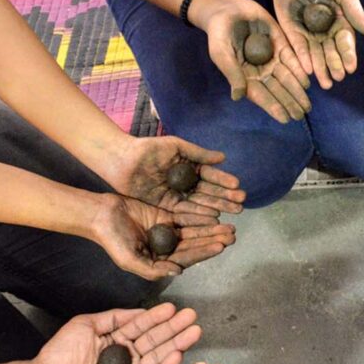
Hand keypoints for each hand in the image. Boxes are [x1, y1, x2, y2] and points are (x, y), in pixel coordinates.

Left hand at [32, 303, 225, 363]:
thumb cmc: (59, 354)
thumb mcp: (85, 325)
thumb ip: (114, 317)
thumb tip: (139, 311)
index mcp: (117, 341)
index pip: (142, 327)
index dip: (158, 318)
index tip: (174, 309)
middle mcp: (126, 357)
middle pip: (155, 342)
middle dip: (175, 329)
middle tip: (192, 317)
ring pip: (158, 359)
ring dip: (177, 345)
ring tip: (193, 332)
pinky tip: (177, 354)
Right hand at [90, 195, 235, 279]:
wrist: (100, 215)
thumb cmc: (112, 240)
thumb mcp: (129, 259)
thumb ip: (153, 269)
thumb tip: (179, 271)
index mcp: (159, 261)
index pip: (186, 258)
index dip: (204, 252)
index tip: (221, 246)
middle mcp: (166, 248)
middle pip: (194, 244)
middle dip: (213, 240)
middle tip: (232, 235)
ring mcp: (166, 231)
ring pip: (194, 230)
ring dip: (211, 229)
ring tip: (230, 226)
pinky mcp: (165, 215)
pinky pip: (186, 215)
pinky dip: (200, 215)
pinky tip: (215, 214)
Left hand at [104, 136, 245, 217]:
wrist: (122, 160)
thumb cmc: (148, 149)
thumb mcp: (176, 147)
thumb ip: (198, 154)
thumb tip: (223, 158)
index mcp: (189, 167)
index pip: (210, 176)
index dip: (224, 181)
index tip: (238, 186)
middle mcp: (185, 183)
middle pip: (208, 192)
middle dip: (225, 198)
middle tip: (241, 204)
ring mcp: (176, 195)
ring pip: (200, 203)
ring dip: (217, 207)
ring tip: (233, 212)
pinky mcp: (166, 205)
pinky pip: (185, 211)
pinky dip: (199, 214)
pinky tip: (214, 217)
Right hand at [189, 0, 311, 123]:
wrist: (226, 9)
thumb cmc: (218, 33)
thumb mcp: (221, 53)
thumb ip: (232, 73)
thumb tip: (238, 97)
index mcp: (245, 77)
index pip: (261, 95)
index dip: (274, 107)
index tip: (286, 119)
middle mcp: (260, 71)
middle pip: (278, 90)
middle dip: (290, 103)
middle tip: (302, 115)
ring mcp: (271, 58)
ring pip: (287, 77)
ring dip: (297, 92)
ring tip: (308, 105)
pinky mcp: (280, 44)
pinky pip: (292, 59)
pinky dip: (299, 70)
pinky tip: (307, 82)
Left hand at [273, 0, 363, 89]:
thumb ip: (355, 12)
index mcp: (340, 24)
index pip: (345, 43)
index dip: (348, 55)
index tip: (351, 68)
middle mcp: (325, 32)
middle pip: (330, 52)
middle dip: (334, 66)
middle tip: (336, 78)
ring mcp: (308, 33)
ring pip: (315, 54)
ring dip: (320, 69)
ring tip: (324, 82)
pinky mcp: (292, 31)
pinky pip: (297, 47)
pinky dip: (302, 58)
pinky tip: (307, 70)